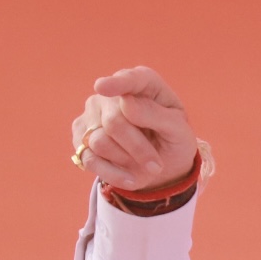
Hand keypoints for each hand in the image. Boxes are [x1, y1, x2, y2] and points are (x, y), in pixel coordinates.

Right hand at [71, 67, 198, 192]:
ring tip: (146, 166)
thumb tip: (126, 103)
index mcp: (142, 85)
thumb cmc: (173, 141)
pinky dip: (113, 174)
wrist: (162, 165)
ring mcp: (92, 115)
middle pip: (114, 122)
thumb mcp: (180, 132)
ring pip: (100, 142)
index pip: (130, 80)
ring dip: (128, 161)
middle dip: (139, 149)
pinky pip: (89, 158)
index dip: (117, 83)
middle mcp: (111, 96)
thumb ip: (158, 115)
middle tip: (156, 166)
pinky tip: (131, 179)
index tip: (103, 88)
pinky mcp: (80, 139)